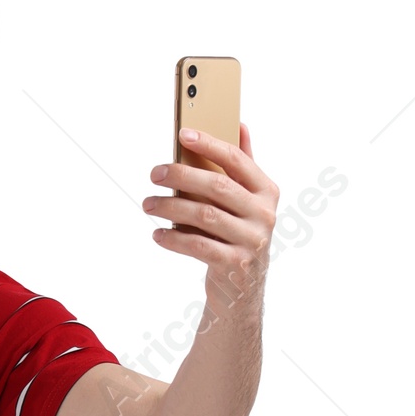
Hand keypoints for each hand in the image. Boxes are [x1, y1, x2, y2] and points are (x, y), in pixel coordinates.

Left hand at [143, 121, 277, 310]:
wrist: (243, 290)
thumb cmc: (238, 235)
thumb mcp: (247, 202)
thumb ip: (243, 166)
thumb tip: (240, 125)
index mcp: (266, 191)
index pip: (236, 160)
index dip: (209, 144)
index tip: (182, 134)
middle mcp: (264, 214)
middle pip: (217, 186)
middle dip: (181, 175)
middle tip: (154, 174)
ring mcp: (252, 240)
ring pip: (204, 215)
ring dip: (170, 207)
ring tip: (148, 204)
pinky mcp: (235, 265)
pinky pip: (198, 245)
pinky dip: (174, 238)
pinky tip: (158, 233)